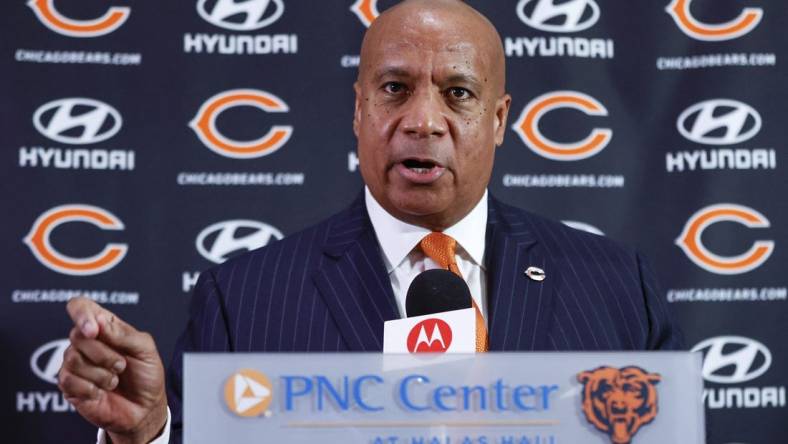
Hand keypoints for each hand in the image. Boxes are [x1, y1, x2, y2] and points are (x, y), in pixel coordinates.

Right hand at [59, 297, 167, 443]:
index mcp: (105, 327)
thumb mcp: (145, 350)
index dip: (82, 313)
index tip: (93, 329)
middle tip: (121, 365)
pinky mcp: (69, 385)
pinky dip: (92, 388)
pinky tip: (101, 392)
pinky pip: (69, 380)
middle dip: (104, 354)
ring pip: (74, 359)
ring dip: (102, 373)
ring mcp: (75, 363)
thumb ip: (124, 334)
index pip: (81, 306)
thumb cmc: (146, 375)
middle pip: (77, 335)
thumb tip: (99, 322)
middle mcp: (86, 342)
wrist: (145, 409)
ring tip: (115, 380)